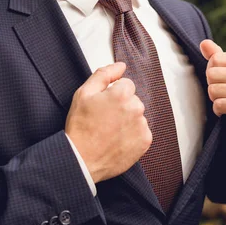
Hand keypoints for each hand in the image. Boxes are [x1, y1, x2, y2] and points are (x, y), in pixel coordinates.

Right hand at [65, 62, 151, 182]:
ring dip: (127, 120)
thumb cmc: (80, 127)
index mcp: (122, 94)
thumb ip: (104, 74)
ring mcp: (142, 125)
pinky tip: (118, 139)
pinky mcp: (145, 141)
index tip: (103, 105)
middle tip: (104, 119)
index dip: (112, 93)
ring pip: (137, 115)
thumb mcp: (84, 93)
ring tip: (110, 131)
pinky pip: (141, 131)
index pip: (126, 84)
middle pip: (133, 99)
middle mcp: (136, 108)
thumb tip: (121, 65)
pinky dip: (132, 134)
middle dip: (121, 106)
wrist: (81, 159)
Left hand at [200, 39, 225, 137]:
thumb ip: (216, 56)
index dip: (212, 71)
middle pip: (211, 74)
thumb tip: (204, 43)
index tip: (223, 79)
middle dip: (212, 85)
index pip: (215, 59)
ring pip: (213, 91)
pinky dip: (218, 110)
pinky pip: (218, 105)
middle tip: (224, 92)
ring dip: (215, 99)